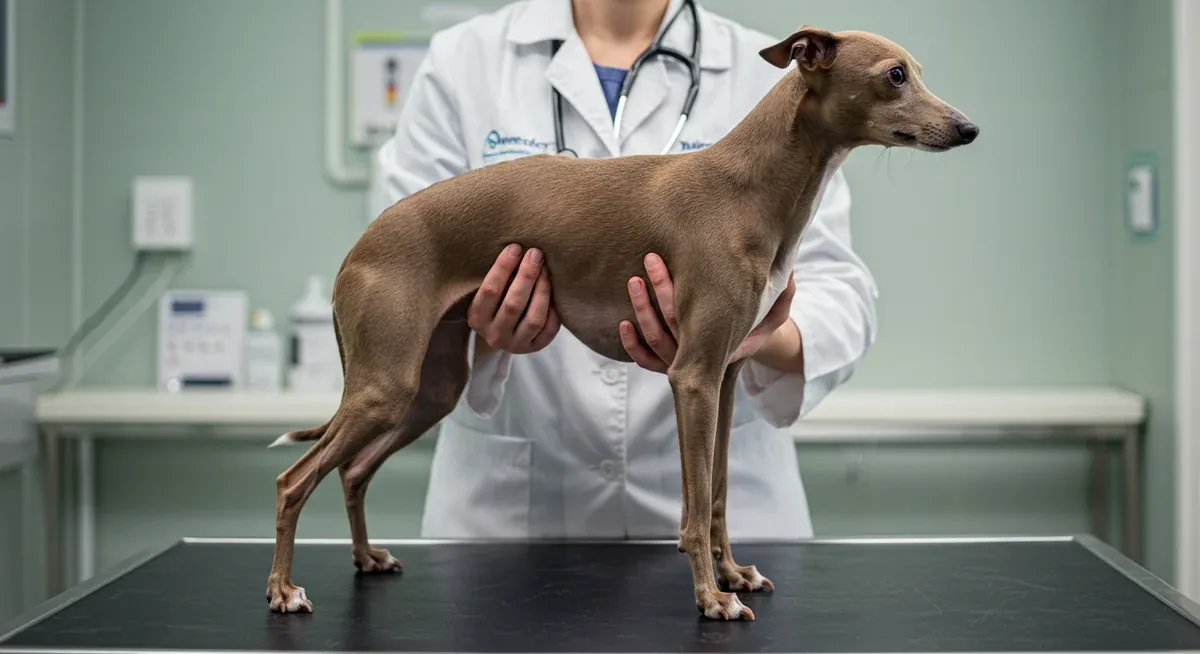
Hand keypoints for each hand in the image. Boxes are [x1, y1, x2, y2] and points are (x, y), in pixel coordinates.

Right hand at [468, 243, 560, 354]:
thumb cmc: (495, 301)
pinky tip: (554, 291)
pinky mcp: (535, 348)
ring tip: (546, 270)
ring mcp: (515, 344)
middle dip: (527, 275)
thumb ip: (497, 277)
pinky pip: (549, 329)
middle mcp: (494, 335)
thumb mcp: (486, 293)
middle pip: (513, 304)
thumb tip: (516, 246)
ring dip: (542, 290)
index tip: (515, 247)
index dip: (503, 267)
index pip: (490, 290)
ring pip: (534, 319)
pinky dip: (553, 309)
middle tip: (536, 254)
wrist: (501, 333)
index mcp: (476, 318)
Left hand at [619, 253, 795, 372]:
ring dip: (641, 311)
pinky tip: (624, 325)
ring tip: (634, 282)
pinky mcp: (669, 365)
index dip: (678, 290)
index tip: (670, 260)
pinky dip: (633, 346)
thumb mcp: (776, 311)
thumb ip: (783, 294)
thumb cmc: (757, 321)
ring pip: (656, 340)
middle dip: (658, 290)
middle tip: (650, 258)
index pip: (699, 316)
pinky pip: (646, 362)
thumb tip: (789, 272)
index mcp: (726, 340)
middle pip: (672, 325)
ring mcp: (684, 361)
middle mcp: (702, 353)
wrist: (744, 347)